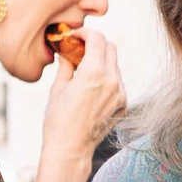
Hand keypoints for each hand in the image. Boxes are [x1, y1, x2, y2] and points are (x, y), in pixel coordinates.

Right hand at [39, 27, 125, 161]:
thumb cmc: (58, 119)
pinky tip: (92, 88)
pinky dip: (106, 78)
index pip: (98, 39)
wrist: (71, 148)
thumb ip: (67, 64)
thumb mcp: (58, 87)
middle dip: (95, 44)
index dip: (86, 33)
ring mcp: (121, 94)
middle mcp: (112, 81)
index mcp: (94, 73)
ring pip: (115, 66)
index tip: (75, 36)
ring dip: (101, 61)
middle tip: (79, 49)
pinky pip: (118, 83)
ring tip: (84, 70)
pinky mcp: (124, 104)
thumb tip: (68, 50)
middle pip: (110, 48)